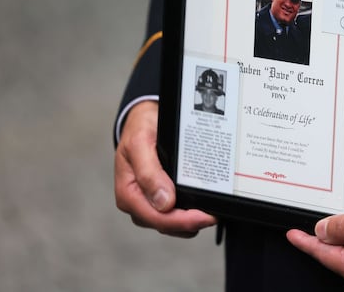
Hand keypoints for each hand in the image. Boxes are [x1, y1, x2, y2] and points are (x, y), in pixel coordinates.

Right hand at [114, 100, 216, 236]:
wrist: (144, 119)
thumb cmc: (139, 130)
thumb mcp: (140, 144)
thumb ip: (149, 173)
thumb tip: (164, 202)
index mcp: (128, 193)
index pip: (156, 217)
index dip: (182, 221)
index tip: (204, 217)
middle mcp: (137, 202)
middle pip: (166, 224)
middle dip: (190, 222)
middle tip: (215, 215)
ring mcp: (149, 202)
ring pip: (172, 223)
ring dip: (191, 220)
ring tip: (212, 212)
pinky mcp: (160, 198)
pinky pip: (176, 213)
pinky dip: (190, 212)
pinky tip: (203, 205)